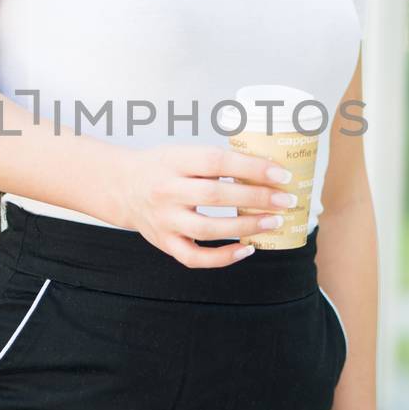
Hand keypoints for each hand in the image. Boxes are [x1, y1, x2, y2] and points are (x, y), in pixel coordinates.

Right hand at [110, 142, 300, 268]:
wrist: (122, 187)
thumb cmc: (162, 167)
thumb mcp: (183, 152)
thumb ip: (216, 160)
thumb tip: (266, 168)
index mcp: (174, 161)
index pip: (217, 162)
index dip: (251, 168)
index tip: (281, 174)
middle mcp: (166, 191)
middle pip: (216, 196)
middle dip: (257, 199)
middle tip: (285, 200)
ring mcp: (164, 220)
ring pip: (208, 229)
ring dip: (246, 227)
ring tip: (274, 222)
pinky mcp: (165, 242)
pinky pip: (195, 257)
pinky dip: (223, 257)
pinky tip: (247, 249)